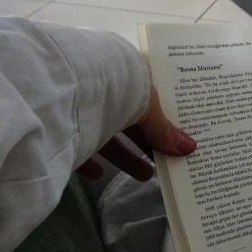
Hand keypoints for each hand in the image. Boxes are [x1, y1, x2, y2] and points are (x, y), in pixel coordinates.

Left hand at [77, 86, 196, 180]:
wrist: (66, 82)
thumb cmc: (118, 86)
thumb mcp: (148, 108)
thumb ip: (164, 131)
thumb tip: (190, 148)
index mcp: (129, 75)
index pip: (148, 97)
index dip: (163, 117)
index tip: (177, 137)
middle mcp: (105, 88)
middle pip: (129, 120)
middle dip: (147, 143)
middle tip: (165, 161)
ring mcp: (81, 106)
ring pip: (107, 135)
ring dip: (126, 156)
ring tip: (146, 175)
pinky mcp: (61, 126)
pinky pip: (78, 146)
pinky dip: (90, 161)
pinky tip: (100, 175)